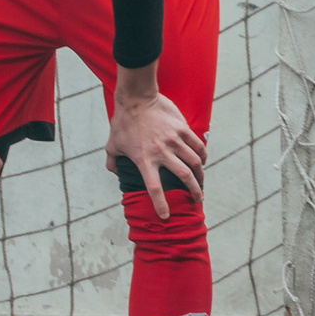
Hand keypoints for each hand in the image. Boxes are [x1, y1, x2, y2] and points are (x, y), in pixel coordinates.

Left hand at [106, 88, 205, 219]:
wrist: (136, 98)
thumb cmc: (122, 122)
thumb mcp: (112, 145)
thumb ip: (113, 162)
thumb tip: (117, 174)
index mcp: (143, 159)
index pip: (153, 187)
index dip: (160, 203)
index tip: (165, 216)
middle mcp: (161, 152)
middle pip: (184, 177)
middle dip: (194, 191)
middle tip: (198, 200)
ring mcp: (173, 140)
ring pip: (195, 163)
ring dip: (201, 175)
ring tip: (202, 183)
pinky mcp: (182, 129)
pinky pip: (198, 146)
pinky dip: (202, 156)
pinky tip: (202, 161)